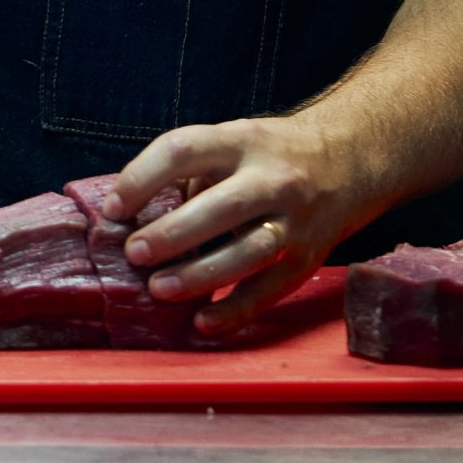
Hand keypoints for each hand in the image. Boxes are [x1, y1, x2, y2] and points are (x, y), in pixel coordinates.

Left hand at [103, 113, 382, 334]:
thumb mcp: (229, 143)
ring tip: (158, 290)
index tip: (113, 208)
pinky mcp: (310, 258)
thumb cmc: (265, 155)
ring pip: (250, 252)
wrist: (348, 159)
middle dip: (173, 234)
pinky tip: (203, 322)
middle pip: (222, 207)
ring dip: (201, 275)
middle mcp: (273, 179)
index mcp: (240, 140)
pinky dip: (237, 310)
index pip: (184, 150)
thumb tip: (133, 218)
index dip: (142, 178)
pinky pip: (272, 290)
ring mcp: (296, 220)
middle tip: (134, 254)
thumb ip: (188, 175)